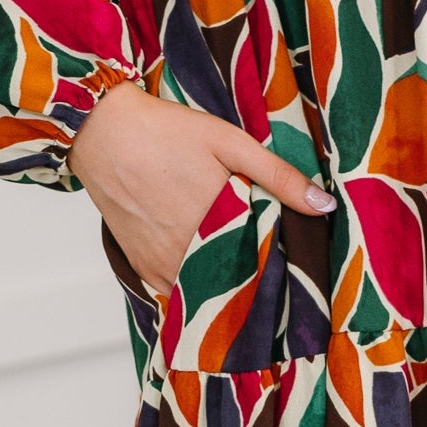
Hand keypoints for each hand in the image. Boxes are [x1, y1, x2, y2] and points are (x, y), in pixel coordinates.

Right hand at [69, 80, 331, 297]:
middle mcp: (190, 253)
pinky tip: (210, 274)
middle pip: (239, 283)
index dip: (284, 265)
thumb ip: (278, 176)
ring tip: (244, 271)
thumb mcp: (230, 142)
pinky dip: (196, 289)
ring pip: (208, 292)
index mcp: (220, 224)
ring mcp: (163, 264)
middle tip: (274, 268)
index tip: (296, 262)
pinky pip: (177, 294)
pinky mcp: (143, 267)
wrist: (102, 132)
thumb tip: (324, 206)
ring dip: (228, 286)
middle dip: (258, 278)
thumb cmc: (166, 132)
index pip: (266, 265)